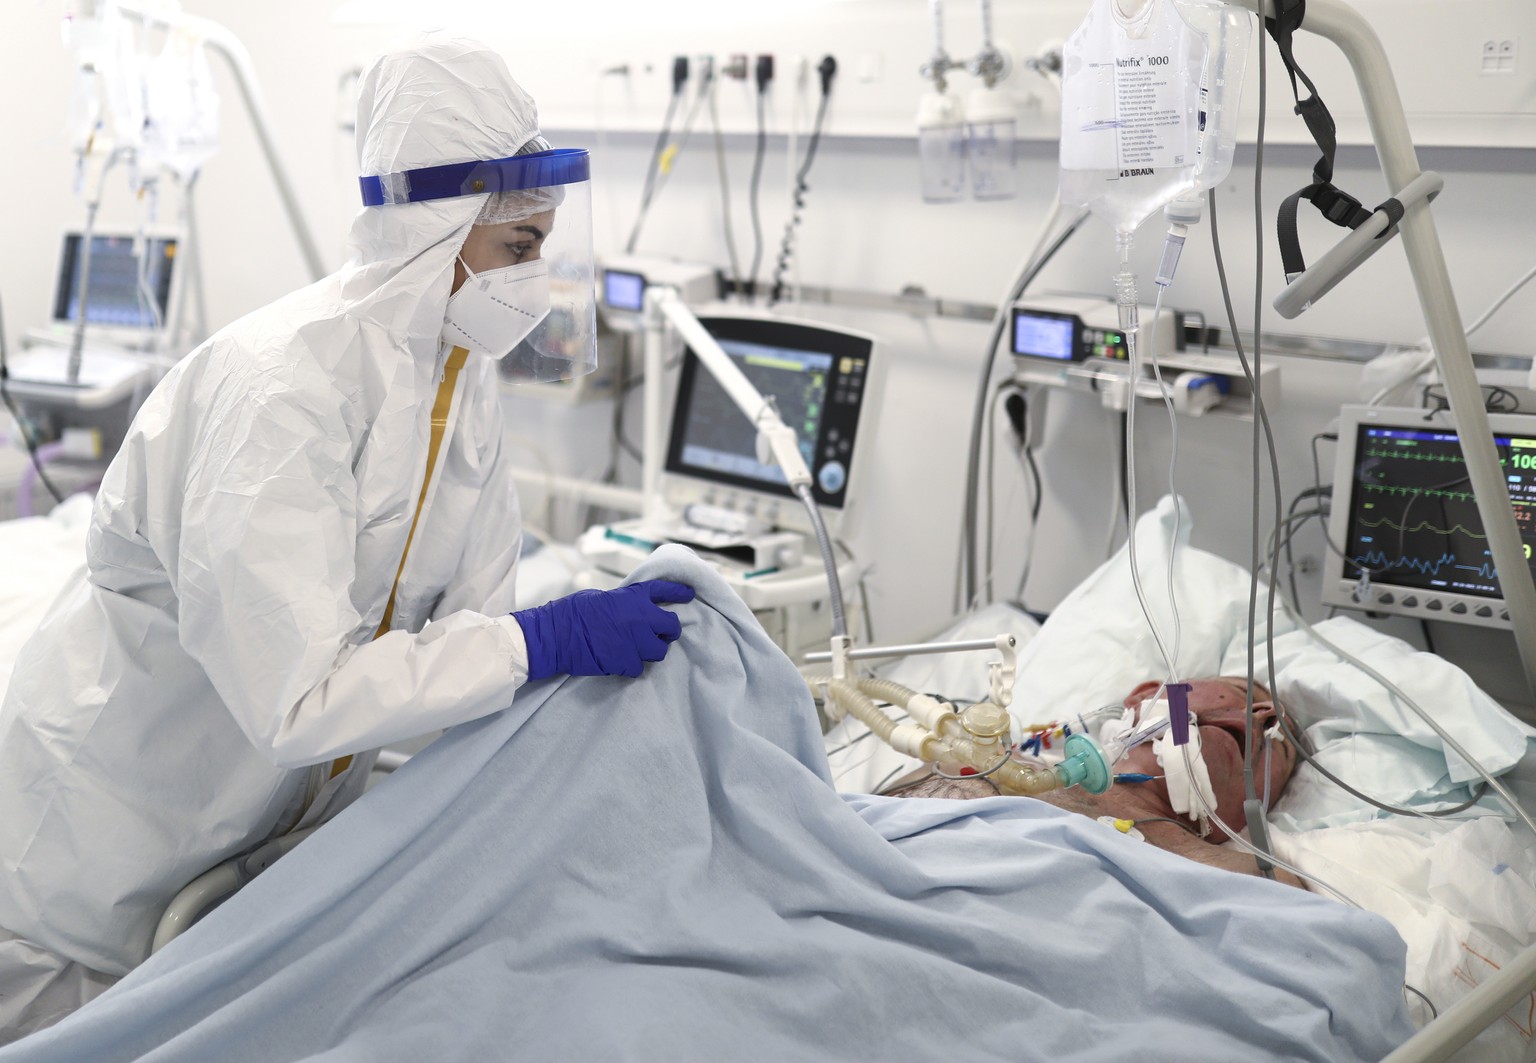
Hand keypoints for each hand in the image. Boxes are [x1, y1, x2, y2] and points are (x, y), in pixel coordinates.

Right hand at [513, 580, 695, 680]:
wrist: (557, 634)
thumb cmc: (573, 612)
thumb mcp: (601, 598)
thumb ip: (623, 603)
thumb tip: (632, 611)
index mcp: (634, 597)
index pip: (665, 591)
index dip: (679, 592)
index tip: (689, 594)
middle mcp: (641, 617)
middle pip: (672, 627)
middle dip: (668, 632)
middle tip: (660, 635)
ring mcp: (636, 641)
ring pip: (660, 651)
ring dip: (652, 651)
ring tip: (637, 650)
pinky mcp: (626, 662)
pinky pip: (639, 668)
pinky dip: (630, 666)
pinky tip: (619, 661)